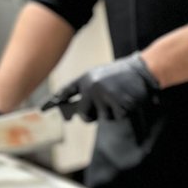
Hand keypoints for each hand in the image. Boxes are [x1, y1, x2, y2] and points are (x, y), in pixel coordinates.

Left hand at [43, 54, 160, 142]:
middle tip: (103, 105)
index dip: (55, 101)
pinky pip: (116, 117)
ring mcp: (104, 97)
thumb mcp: (100, 76)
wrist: (143, 70)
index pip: (67, 92)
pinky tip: (127, 99)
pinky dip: (122, 112)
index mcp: (86, 79)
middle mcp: (92, 88)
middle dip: (91, 115)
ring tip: (119, 96)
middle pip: (84, 114)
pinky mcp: (117, 104)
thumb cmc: (122, 74)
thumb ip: (88, 90)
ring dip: (111, 112)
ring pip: (102, 118)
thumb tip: (78, 112)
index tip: (44, 108)